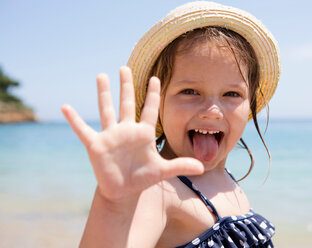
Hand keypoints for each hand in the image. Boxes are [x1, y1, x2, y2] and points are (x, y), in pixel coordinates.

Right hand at [61, 66, 202, 201]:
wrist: (123, 191)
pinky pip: (83, 130)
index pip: (150, 109)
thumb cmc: (142, 178)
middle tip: (125, 67)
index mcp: (143, 133)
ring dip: (103, 94)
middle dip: (127, 85)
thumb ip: (181, 165)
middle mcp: (127, 130)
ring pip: (107, 110)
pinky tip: (65, 108)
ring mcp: (111, 136)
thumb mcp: (163, 171)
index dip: (153, 94)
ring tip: (101, 75)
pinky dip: (74, 120)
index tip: (155, 77)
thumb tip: (203, 167)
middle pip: (128, 103)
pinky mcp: (96, 146)